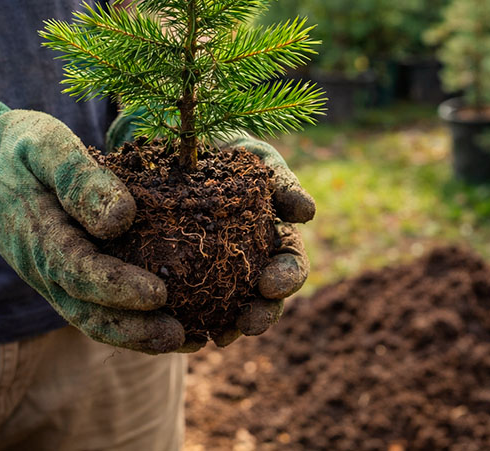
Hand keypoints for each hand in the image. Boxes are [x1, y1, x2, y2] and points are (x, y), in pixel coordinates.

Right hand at [0, 92, 184, 352]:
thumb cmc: (24, 146)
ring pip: (87, 317)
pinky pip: (91, 307)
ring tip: (183, 339)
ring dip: (134, 335)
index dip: (116, 286)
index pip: (76, 269)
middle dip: (132, 328)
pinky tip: (168, 325)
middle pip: (83, 309)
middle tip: (180, 335)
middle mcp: (37, 265)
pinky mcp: (61, 277)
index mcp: (33, 231)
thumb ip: (79, 179)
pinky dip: (128, 323)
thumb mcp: (48, 146)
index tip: (159, 293)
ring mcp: (47, 276)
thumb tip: (121, 218)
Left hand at [107, 116, 312, 349]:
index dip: (286, 279)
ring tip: (217, 338)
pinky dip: (190, 322)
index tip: (270, 285)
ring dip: (228, 328)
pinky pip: (192, 308)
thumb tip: (307, 213)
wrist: (186, 150)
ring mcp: (224, 277)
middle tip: (248, 324)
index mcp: (278, 240)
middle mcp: (256, 265)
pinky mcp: (189, 281)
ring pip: (232, 312)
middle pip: (266, 300)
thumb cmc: (231, 155)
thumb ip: (283, 184)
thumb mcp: (259, 160)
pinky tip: (182, 333)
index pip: (291, 266)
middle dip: (261, 315)